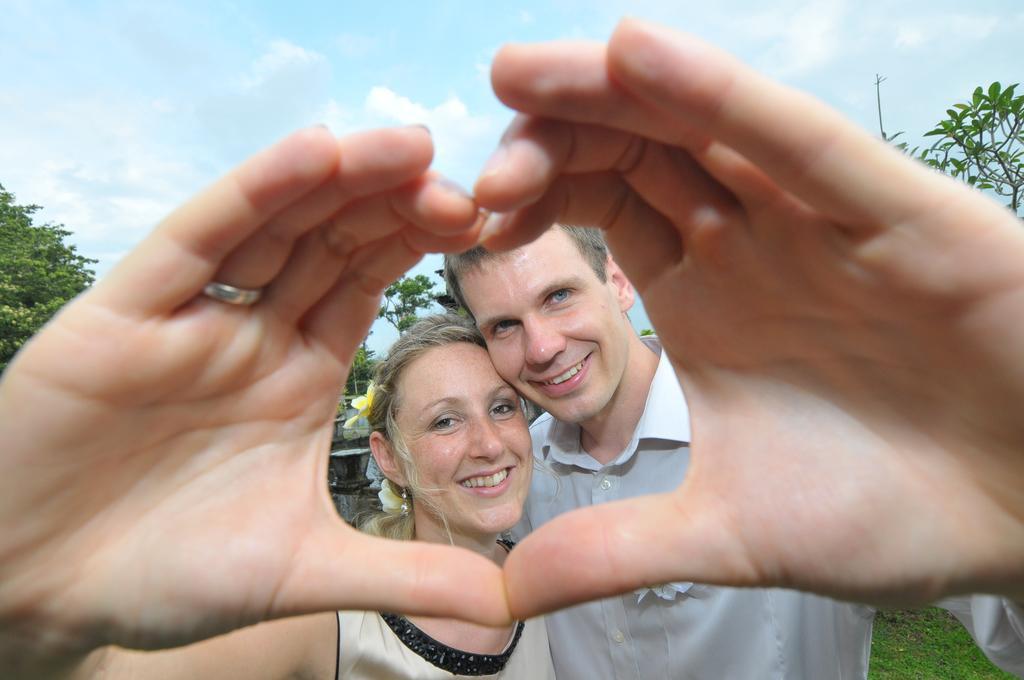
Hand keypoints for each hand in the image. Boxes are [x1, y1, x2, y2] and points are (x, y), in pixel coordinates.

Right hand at [0, 126, 507, 665]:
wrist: (40, 593)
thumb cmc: (164, 578)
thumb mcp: (303, 570)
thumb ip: (403, 576)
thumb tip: (507, 604)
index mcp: (298, 375)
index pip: (366, 287)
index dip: (418, 248)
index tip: (483, 219)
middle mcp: (252, 335)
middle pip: (332, 244)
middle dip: (395, 206)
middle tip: (466, 179)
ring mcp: (191, 319)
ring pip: (274, 226)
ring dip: (339, 180)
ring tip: (408, 146)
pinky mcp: (123, 316)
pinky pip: (194, 242)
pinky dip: (250, 195)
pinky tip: (310, 154)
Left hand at [476, 19, 1023, 616]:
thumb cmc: (896, 509)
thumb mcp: (730, 531)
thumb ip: (617, 548)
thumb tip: (506, 595)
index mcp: (705, 295)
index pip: (600, 209)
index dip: (532, 199)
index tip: (466, 220)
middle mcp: (753, 240)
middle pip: (634, 153)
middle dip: (551, 141)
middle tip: (476, 159)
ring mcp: (820, 219)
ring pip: (700, 125)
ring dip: (608, 93)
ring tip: (518, 74)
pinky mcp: (898, 213)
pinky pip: (796, 141)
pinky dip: (719, 98)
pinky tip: (635, 54)